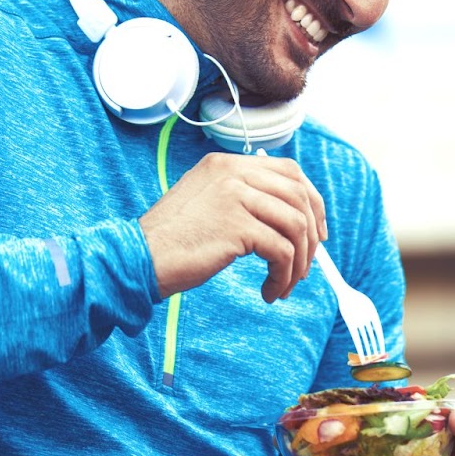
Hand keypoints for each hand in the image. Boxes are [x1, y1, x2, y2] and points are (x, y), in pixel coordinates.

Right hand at [138, 152, 326, 301]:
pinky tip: (269, 291)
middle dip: (312, 235)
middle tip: (307, 265)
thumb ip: (243, 199)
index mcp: (227, 164)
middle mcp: (233, 172)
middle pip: (299, 196)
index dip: (312, 202)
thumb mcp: (208, 203)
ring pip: (296, 225)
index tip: (316, 232)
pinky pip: (281, 251)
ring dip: (299, 262)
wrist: (138, 258)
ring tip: (285, 284)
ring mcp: (234, 195)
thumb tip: (291, 218)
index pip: (290, 171)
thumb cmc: (172, 241)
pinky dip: (282, 276)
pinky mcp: (236, 225)